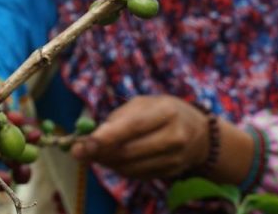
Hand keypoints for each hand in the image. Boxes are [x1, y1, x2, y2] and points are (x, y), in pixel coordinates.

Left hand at [70, 95, 209, 179]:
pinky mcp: (171, 172)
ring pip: (130, 167)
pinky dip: (119, 168)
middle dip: (99, 153)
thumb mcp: (143, 104)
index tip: (84, 144)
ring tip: (94, 153)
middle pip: (129, 151)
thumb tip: (90, 136)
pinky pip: (137, 175)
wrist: (199, 133)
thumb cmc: (161, 112)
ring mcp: (175, 158)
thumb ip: (117, 118)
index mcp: (166, 112)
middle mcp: (174, 137)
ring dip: (106, 162)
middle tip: (78, 151)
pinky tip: (113, 159)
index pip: (133, 126)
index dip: (107, 137)